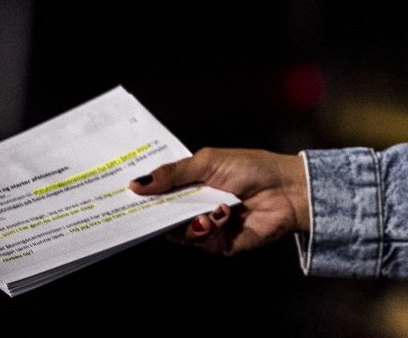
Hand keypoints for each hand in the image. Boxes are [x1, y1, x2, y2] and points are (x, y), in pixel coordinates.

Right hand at [128, 146, 309, 255]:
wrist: (287, 191)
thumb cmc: (253, 168)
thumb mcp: (208, 162)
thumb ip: (173, 173)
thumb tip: (137, 184)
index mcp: (192, 182)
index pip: (159, 191)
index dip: (141, 194)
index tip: (120, 194)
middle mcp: (195, 205)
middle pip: (162, 215)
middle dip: (155, 214)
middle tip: (145, 211)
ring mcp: (206, 225)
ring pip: (177, 233)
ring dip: (188, 222)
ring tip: (207, 210)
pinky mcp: (218, 244)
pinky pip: (199, 243)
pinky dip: (207, 230)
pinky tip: (221, 216)